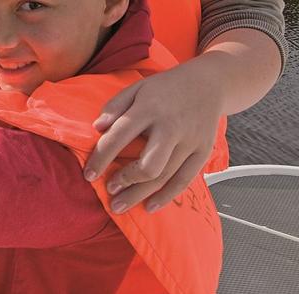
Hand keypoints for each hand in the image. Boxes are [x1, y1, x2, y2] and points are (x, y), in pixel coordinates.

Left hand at [83, 63, 222, 213]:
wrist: (209, 83)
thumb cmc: (165, 88)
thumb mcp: (136, 88)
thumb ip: (114, 106)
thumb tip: (96, 128)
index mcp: (150, 108)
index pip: (120, 136)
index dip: (101, 158)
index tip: (88, 174)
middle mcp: (172, 126)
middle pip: (148, 165)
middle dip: (126, 182)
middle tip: (109, 191)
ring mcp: (190, 141)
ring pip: (165, 177)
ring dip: (140, 194)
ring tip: (120, 205)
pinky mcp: (204, 151)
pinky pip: (185, 180)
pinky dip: (167, 196)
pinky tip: (150, 206)